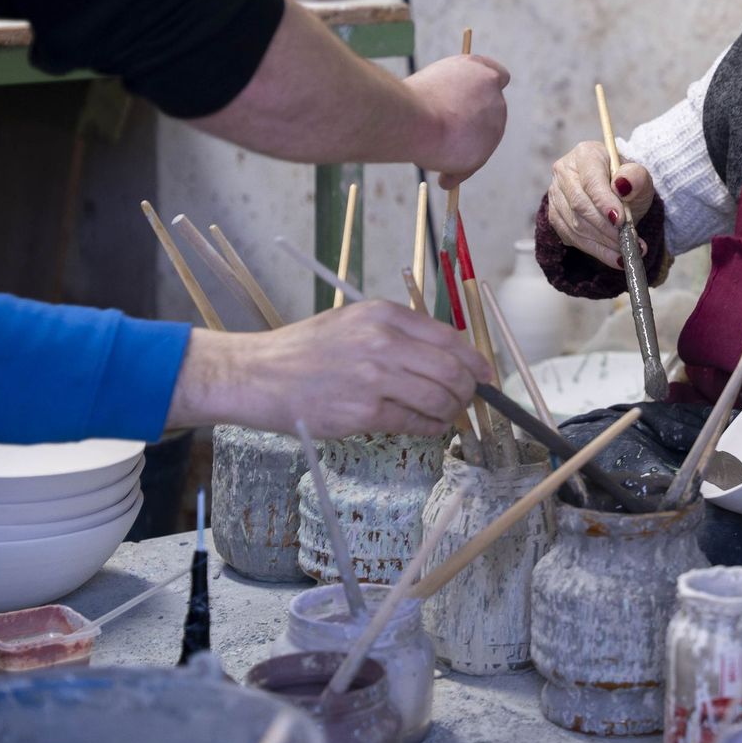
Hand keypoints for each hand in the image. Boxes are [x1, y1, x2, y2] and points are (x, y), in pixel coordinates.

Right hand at [167, 300, 491, 436]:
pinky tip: (426, 426)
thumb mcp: (353, 322)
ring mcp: (374, 378)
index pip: (450, 338)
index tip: (484, 374)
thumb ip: (398, 334)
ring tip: (446, 416)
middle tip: (468, 400)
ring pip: (440, 398)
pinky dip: (430, 427)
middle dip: (469, 390)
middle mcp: (382, 341)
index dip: (475, 360)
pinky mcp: (363, 412)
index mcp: (382, 314)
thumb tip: (449, 356)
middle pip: (453, 370)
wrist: (257, 375)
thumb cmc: (304, 351)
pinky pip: (415, 423)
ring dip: (451, 412)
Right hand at [404, 53, 510, 187]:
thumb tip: (451, 115)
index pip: (499, 77)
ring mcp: (495, 121)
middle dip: (470, 124)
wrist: (417, 118)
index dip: (485, 90)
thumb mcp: (433, 88)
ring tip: (433, 154)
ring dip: (461, 150)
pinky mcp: (489, 146)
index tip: (472, 102)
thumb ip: (451, 97)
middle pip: (489, 112)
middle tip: (442, 133)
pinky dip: (459, 172)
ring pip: (480, 140)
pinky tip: (444, 180)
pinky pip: (473, 164)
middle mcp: (494, 94)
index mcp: (481, 72)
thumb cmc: (412, 100)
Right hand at [545, 140, 656, 268]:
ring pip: (575, 224)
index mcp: (586, 154)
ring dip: (603, 242)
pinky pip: (572, 237)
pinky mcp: (555, 216)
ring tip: (627, 251)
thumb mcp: (640, 178)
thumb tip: (623, 185)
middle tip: (629, 241)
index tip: (621, 221)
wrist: (618, 195)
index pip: (591, 181)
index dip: (604, 202)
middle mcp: (564, 171)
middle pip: (580, 204)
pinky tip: (615, 257)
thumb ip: (636, 177)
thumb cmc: (628, 184)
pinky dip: (595, 250)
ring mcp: (555, 194)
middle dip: (606, 228)